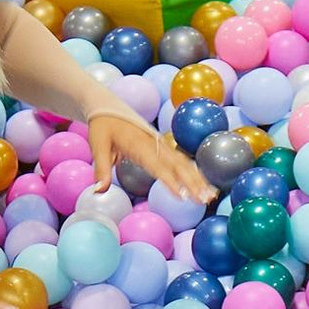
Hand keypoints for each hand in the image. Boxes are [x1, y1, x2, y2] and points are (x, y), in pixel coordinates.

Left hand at [89, 110, 213, 204]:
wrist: (107, 108)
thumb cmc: (102, 127)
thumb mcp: (97, 145)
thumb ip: (101, 169)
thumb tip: (98, 191)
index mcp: (140, 144)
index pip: (158, 166)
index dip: (171, 182)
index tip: (182, 196)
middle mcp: (155, 144)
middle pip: (178, 166)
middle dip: (193, 183)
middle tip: (205, 200)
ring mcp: (160, 145)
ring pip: (183, 164)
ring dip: (198, 179)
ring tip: (210, 196)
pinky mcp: (162, 147)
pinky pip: (180, 161)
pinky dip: (193, 173)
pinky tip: (203, 184)